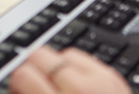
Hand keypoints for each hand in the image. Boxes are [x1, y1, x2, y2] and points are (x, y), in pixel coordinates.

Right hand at [9, 46, 130, 93]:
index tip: (19, 87)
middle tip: (33, 82)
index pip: (25, 75)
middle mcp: (80, 89)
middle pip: (44, 56)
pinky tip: (75, 83)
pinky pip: (88, 59)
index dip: (19, 81)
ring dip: (57, 66)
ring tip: (55, 84)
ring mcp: (101, 78)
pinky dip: (78, 67)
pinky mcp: (115, 76)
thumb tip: (22, 89)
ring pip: (66, 54)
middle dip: (34, 68)